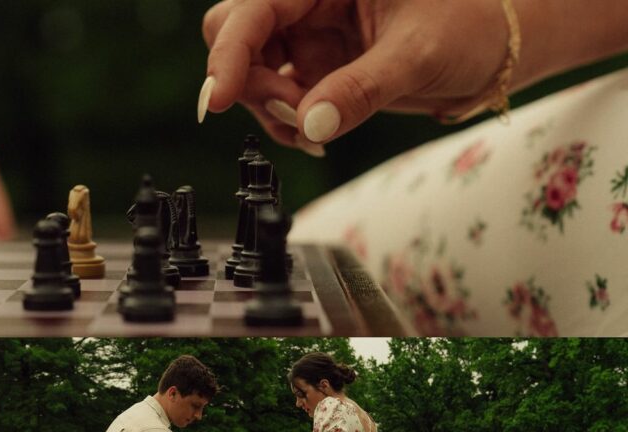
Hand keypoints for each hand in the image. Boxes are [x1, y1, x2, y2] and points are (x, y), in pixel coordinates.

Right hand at [201, 0, 510, 147]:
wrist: (497, 47)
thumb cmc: (472, 23)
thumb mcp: (418, 54)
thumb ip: (360, 89)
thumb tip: (309, 124)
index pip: (256, 7)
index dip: (230, 53)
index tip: (218, 101)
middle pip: (238, 34)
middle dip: (251, 82)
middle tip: (294, 116)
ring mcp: (311, 35)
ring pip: (253, 70)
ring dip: (269, 109)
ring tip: (314, 132)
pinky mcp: (319, 68)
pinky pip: (279, 97)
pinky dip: (286, 122)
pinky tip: (316, 134)